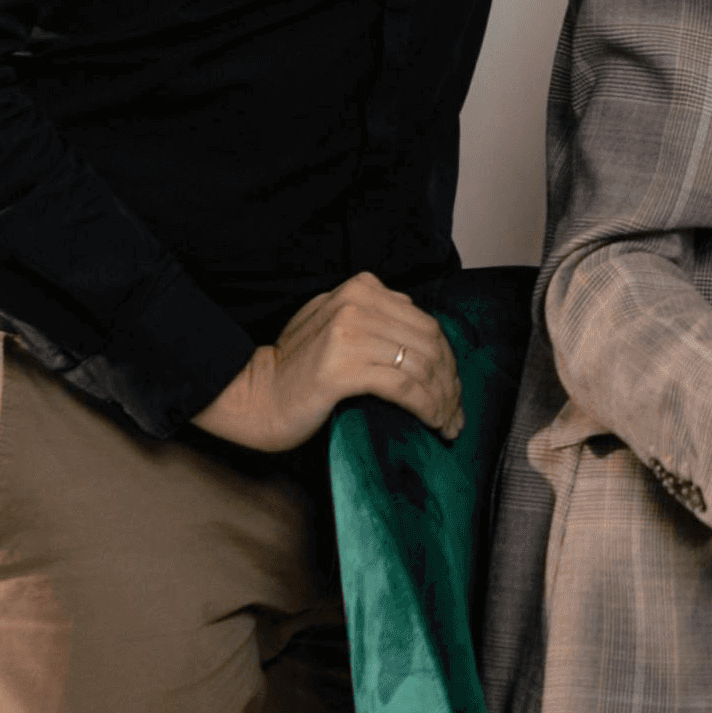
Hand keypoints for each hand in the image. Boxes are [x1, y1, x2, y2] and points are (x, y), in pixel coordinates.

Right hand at [190, 271, 463, 450]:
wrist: (255, 397)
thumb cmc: (298, 370)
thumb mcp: (338, 326)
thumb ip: (378, 320)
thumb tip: (429, 340)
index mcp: (362, 288)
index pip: (425, 323)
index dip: (448, 360)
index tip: (454, 389)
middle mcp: (358, 303)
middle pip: (430, 344)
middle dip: (450, 382)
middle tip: (456, 413)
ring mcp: (349, 333)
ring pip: (421, 366)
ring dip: (443, 400)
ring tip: (448, 424)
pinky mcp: (343, 368)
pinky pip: (403, 387)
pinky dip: (426, 407)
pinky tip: (433, 423)